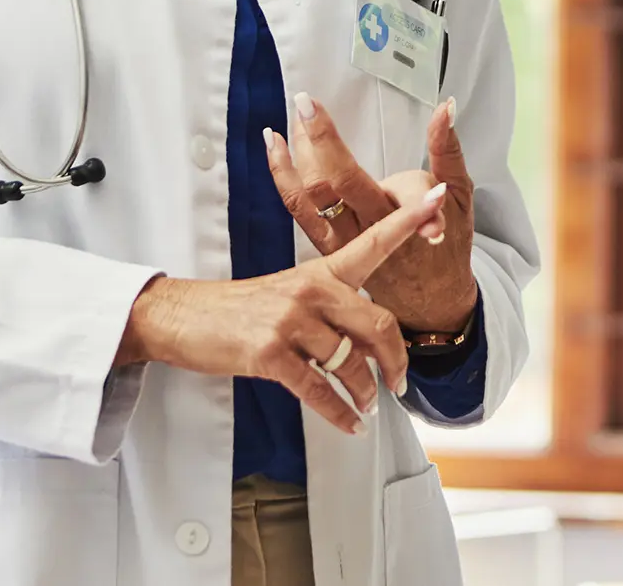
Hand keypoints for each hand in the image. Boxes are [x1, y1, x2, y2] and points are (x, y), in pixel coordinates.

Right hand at [114, 184, 444, 434]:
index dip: (408, 219)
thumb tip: (372, 349)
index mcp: (321, 271)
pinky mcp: (270, 353)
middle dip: (397, 361)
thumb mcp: (291, 294)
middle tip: (400, 383)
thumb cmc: (241, 309)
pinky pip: (318, 389)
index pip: (373, 241)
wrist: (183, 316)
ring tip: (368, 407)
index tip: (439, 197)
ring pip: (351, 362)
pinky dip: (339, 413)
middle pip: (378, 323)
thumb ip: (333, 311)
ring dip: (365, 393)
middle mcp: (311, 290)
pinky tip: (349, 424)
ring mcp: (291, 320)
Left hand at [265, 91, 478, 335]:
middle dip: (322, 140)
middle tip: (305, 102)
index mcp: (410, 216)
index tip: (386, 132)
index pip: (400, 186)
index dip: (387, 157)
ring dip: (298, 155)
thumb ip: (449, 151)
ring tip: (292, 118)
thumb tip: (446, 108)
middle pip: (341, 183)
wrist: (429, 299)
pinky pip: (298, 208)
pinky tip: (275, 146)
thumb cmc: (450, 244)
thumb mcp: (462, 195)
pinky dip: (283, 175)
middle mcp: (373, 230)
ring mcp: (344, 240)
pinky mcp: (327, 244)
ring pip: (313, 195)